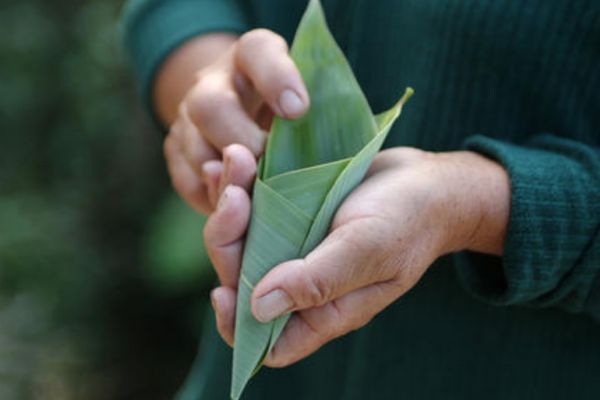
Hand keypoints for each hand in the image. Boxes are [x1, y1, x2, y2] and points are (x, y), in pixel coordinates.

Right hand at [162, 30, 308, 213]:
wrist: (240, 110)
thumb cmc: (289, 108)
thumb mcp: (306, 95)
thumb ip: (324, 108)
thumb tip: (354, 148)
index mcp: (251, 57)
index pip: (258, 51)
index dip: (276, 78)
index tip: (298, 109)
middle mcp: (212, 82)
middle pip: (210, 106)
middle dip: (243, 144)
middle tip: (271, 167)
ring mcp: (187, 116)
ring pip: (194, 147)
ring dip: (227, 178)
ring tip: (257, 196)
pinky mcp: (175, 150)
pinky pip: (186, 180)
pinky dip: (212, 198)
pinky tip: (237, 206)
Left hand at [207, 147, 509, 365]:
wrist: (429, 181)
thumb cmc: (409, 219)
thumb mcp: (369, 249)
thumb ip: (318, 281)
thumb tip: (257, 309)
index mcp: (324, 309)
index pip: (267, 341)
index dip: (236, 325)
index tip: (223, 290)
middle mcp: (303, 281)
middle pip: (243, 277)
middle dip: (228, 239)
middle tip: (234, 194)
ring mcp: (297, 246)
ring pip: (243, 237)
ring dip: (230, 202)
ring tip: (235, 159)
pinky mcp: (295, 215)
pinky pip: (256, 207)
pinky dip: (240, 185)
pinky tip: (235, 158)